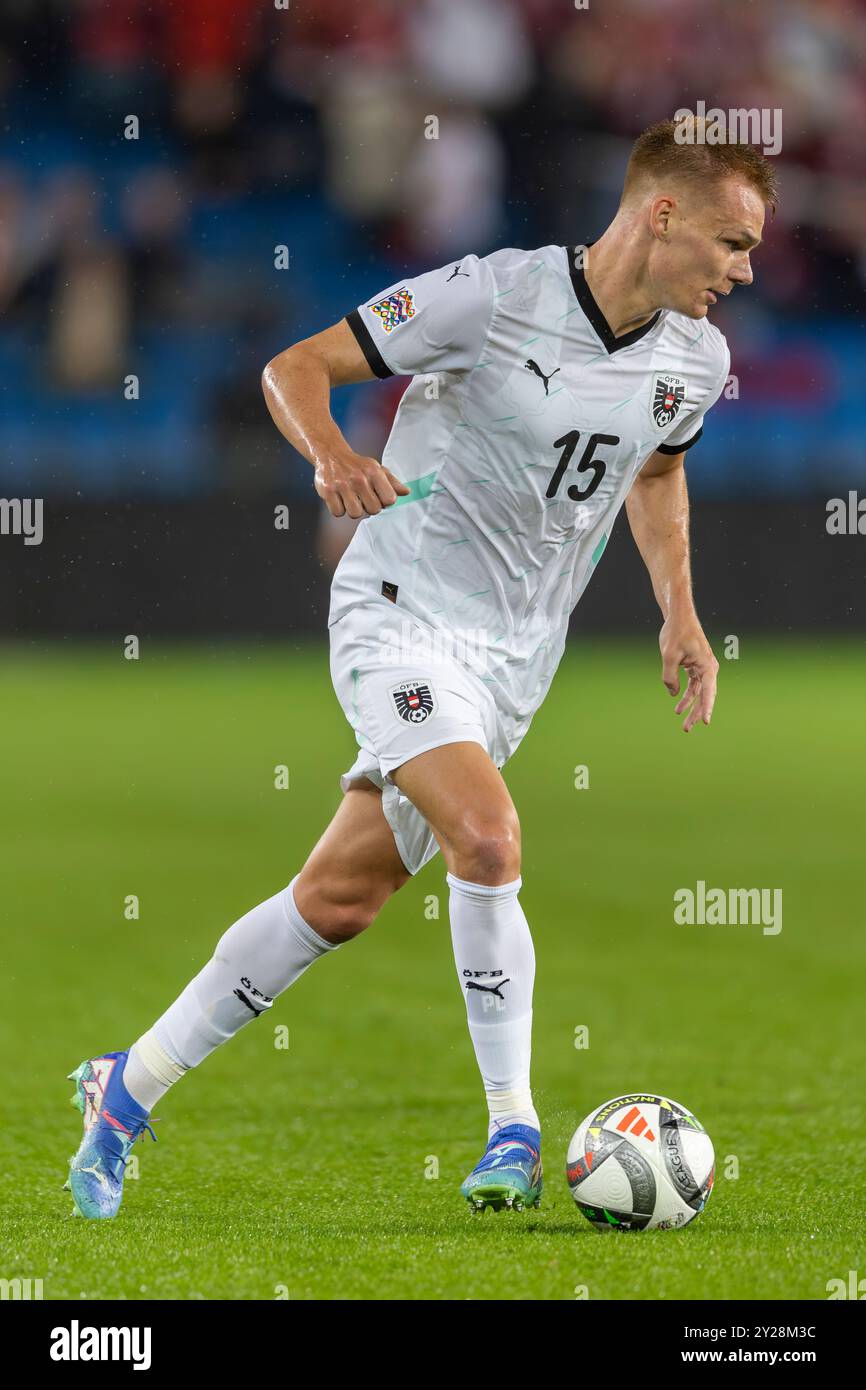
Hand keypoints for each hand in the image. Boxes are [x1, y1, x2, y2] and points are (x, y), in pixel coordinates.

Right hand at [314, 450, 409, 518]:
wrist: (331, 455)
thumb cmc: (357, 465)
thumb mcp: (377, 469)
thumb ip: (392, 482)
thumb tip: (407, 492)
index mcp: (374, 472)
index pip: (389, 499)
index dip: (384, 502)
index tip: (378, 496)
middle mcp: (359, 478)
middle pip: (373, 510)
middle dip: (368, 507)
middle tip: (362, 497)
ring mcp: (342, 484)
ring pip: (355, 514)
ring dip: (353, 509)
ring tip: (350, 498)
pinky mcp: (327, 491)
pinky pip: (337, 513)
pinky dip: (338, 509)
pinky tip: (339, 498)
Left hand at [659, 613, 718, 731]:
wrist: (679, 617)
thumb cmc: (676, 633)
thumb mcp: (668, 656)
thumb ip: (669, 677)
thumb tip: (673, 694)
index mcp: (707, 666)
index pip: (708, 691)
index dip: (706, 708)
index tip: (705, 722)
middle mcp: (709, 669)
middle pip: (704, 695)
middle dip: (696, 712)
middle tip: (687, 729)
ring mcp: (703, 668)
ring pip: (698, 692)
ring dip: (690, 706)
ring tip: (682, 721)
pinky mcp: (695, 667)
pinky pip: (693, 685)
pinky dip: (686, 694)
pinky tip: (678, 705)